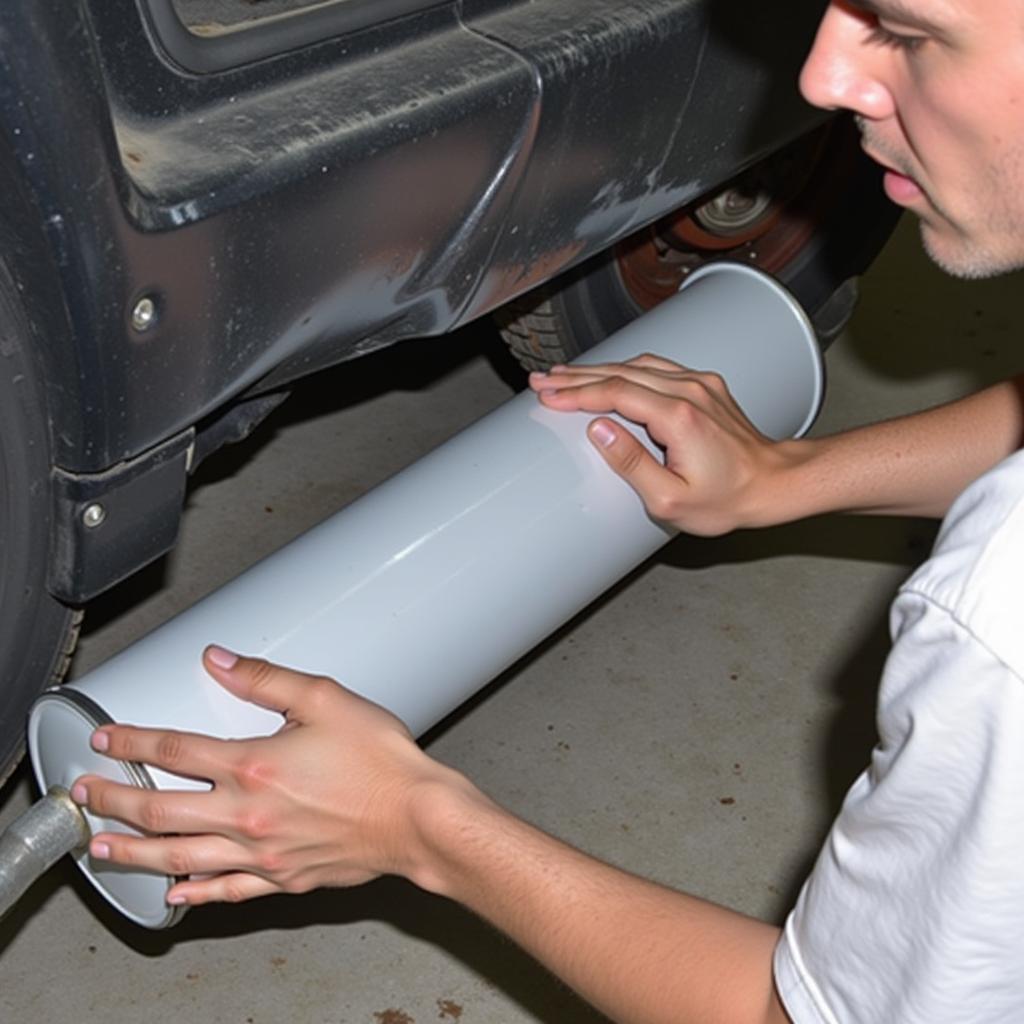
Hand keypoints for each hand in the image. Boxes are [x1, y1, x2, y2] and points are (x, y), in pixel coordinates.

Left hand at [70, 647, 475, 905]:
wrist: (417, 817)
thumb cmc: (379, 760)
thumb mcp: (325, 698)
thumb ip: (265, 679)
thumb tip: (219, 660)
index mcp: (253, 766)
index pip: (173, 750)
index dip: (132, 740)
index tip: (105, 739)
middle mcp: (247, 815)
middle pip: (160, 809)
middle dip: (114, 800)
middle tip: (84, 795)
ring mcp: (262, 853)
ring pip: (179, 857)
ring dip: (132, 852)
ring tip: (100, 848)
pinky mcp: (283, 879)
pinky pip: (226, 891)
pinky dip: (194, 892)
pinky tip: (174, 892)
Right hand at [530, 354, 804, 534]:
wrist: (774, 483)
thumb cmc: (726, 499)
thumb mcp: (671, 499)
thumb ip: (630, 463)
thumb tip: (598, 428)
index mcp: (678, 417)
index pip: (615, 393)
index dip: (576, 393)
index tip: (546, 395)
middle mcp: (689, 391)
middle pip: (621, 373)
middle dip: (576, 376)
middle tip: (541, 380)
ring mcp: (699, 384)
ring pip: (637, 366)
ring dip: (597, 369)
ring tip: (563, 376)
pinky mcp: (705, 386)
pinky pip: (656, 368)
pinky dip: (624, 369)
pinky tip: (606, 373)